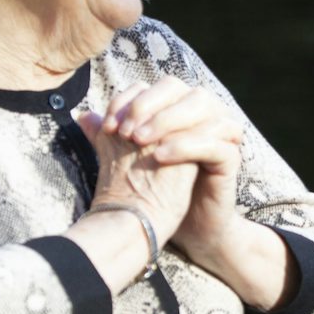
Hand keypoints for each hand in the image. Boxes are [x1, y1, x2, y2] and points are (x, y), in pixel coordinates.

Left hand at [94, 77, 244, 258]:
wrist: (183, 227)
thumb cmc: (156, 191)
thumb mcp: (129, 158)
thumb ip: (110, 135)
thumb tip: (83, 115)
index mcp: (179, 109)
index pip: (156, 86)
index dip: (130, 100)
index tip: (107, 126)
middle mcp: (202, 115)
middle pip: (180, 88)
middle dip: (149, 105)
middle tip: (125, 132)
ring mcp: (220, 133)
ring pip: (202, 105)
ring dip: (167, 118)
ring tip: (139, 141)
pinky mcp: (230, 159)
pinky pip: (215, 141)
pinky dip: (186, 144)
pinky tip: (160, 156)